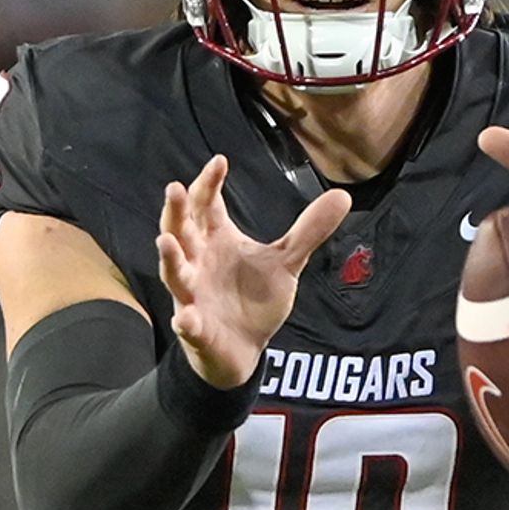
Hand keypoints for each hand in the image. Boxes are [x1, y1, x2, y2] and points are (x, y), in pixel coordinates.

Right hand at [156, 154, 349, 389]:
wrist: (244, 348)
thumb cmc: (254, 298)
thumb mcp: (286, 262)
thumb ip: (308, 231)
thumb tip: (343, 196)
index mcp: (216, 240)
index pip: (207, 205)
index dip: (209, 183)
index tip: (220, 161)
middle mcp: (198, 262)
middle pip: (180, 231)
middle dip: (176, 211)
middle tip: (174, 188)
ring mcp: (193, 295)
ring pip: (175, 273)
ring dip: (170, 259)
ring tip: (166, 242)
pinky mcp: (196, 329)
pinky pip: (187, 324)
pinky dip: (186, 321)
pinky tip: (186, 318)